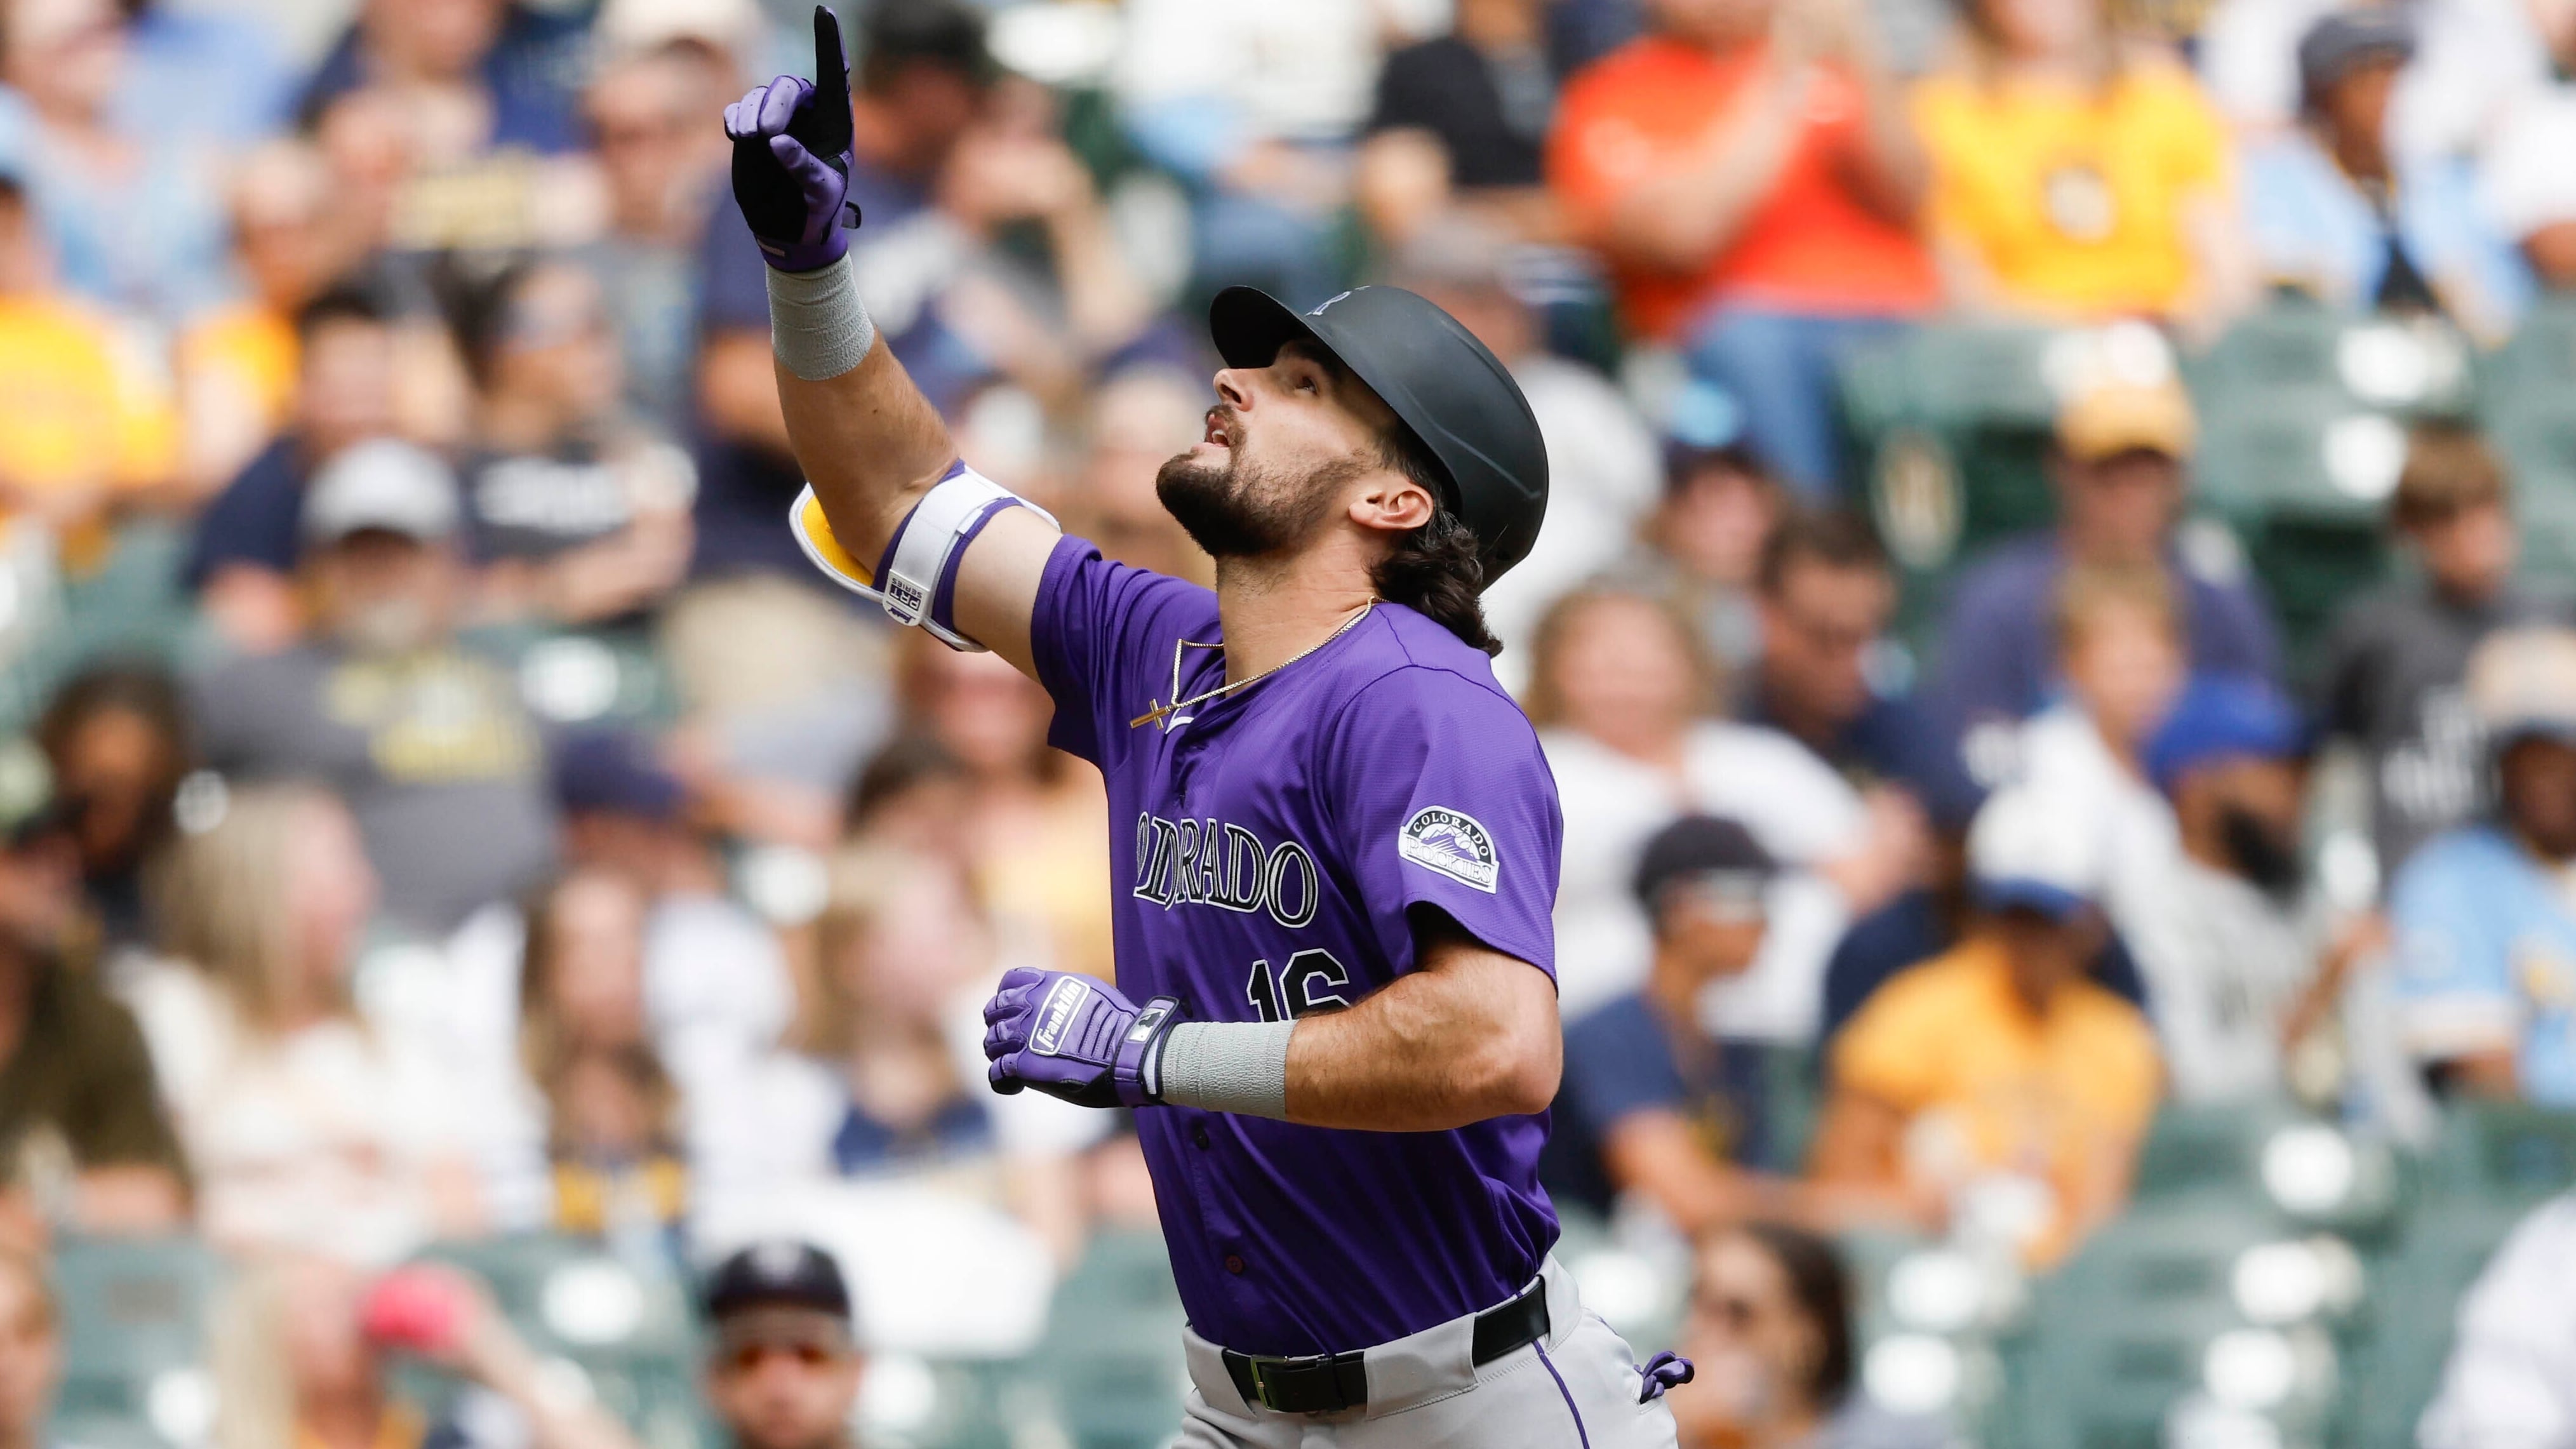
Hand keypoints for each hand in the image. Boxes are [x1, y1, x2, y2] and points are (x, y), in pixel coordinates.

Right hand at [725, 6, 857, 270]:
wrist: (791, 230)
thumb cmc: (819, 210)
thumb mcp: (821, 192)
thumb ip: (805, 167)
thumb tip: (778, 142)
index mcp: (837, 122)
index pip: (835, 73)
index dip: (829, 42)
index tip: (825, 11)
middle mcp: (808, 114)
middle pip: (789, 86)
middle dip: (775, 104)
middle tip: (766, 133)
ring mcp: (777, 120)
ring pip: (760, 96)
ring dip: (751, 112)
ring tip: (747, 138)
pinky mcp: (751, 131)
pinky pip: (738, 109)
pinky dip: (735, 116)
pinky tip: (736, 133)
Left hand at [982, 967, 1182, 1108]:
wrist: (1128, 1053)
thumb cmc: (1120, 1025)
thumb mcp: (1092, 993)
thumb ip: (1065, 995)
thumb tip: (1060, 1003)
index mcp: (1046, 985)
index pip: (1009, 983)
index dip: (1008, 998)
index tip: (1015, 1011)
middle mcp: (1030, 1004)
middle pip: (994, 1012)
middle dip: (999, 1026)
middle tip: (1010, 1042)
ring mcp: (1023, 1034)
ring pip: (992, 1042)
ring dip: (999, 1054)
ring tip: (1012, 1065)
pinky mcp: (1023, 1064)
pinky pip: (997, 1072)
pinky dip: (1002, 1081)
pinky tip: (1014, 1086)